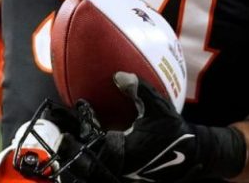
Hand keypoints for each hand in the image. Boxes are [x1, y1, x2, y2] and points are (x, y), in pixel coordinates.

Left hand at [57, 73, 245, 182]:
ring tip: (62, 145)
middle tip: (57, 132)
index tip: (75, 110)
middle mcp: (120, 168)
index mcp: (125, 152)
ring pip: (91, 173)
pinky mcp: (124, 178)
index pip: (94, 142)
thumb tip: (117, 75)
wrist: (191, 154)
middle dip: (70, 149)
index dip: (81, 127)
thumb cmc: (173, 129)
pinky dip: (88, 166)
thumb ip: (137, 89)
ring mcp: (122, 176)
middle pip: (86, 163)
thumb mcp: (158, 106)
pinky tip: (80, 154)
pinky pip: (99, 174)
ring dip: (77, 159)